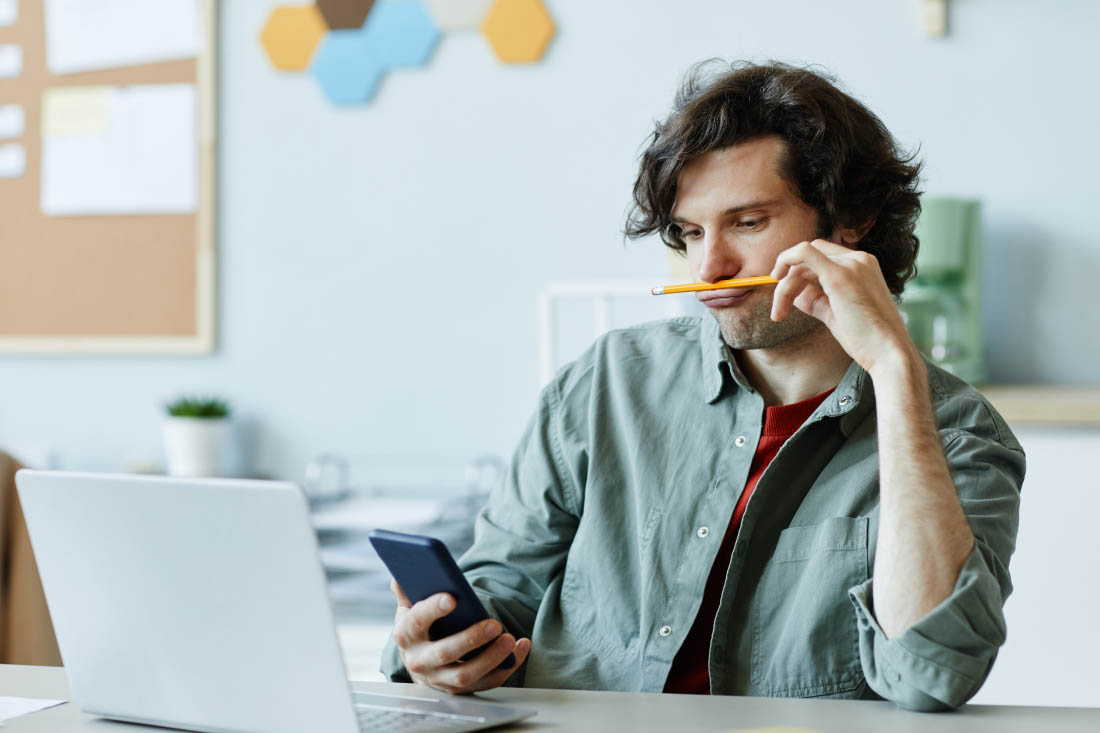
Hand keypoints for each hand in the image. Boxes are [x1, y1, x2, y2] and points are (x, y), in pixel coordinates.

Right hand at [390, 579, 531, 693]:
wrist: (419, 663)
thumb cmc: (419, 630)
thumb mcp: (408, 610)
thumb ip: (407, 592)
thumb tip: (400, 574)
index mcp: (406, 636)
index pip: (417, 622)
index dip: (432, 609)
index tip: (452, 598)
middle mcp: (420, 661)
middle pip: (445, 653)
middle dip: (471, 639)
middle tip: (494, 624)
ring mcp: (440, 679)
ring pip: (466, 675)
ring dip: (491, 658)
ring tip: (510, 639)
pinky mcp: (461, 690)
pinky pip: (487, 682)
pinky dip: (507, 667)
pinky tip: (520, 648)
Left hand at [769, 239, 919, 375]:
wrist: (889, 353)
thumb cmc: (867, 339)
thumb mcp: (836, 314)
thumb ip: (816, 300)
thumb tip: (794, 295)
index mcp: (862, 266)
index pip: (821, 258)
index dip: (799, 274)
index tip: (787, 296)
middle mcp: (858, 259)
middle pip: (809, 258)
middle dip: (788, 280)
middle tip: (779, 310)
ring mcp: (851, 265)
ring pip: (802, 260)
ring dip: (785, 286)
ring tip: (779, 313)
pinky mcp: (840, 276)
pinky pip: (804, 253)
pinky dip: (786, 260)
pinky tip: (777, 281)